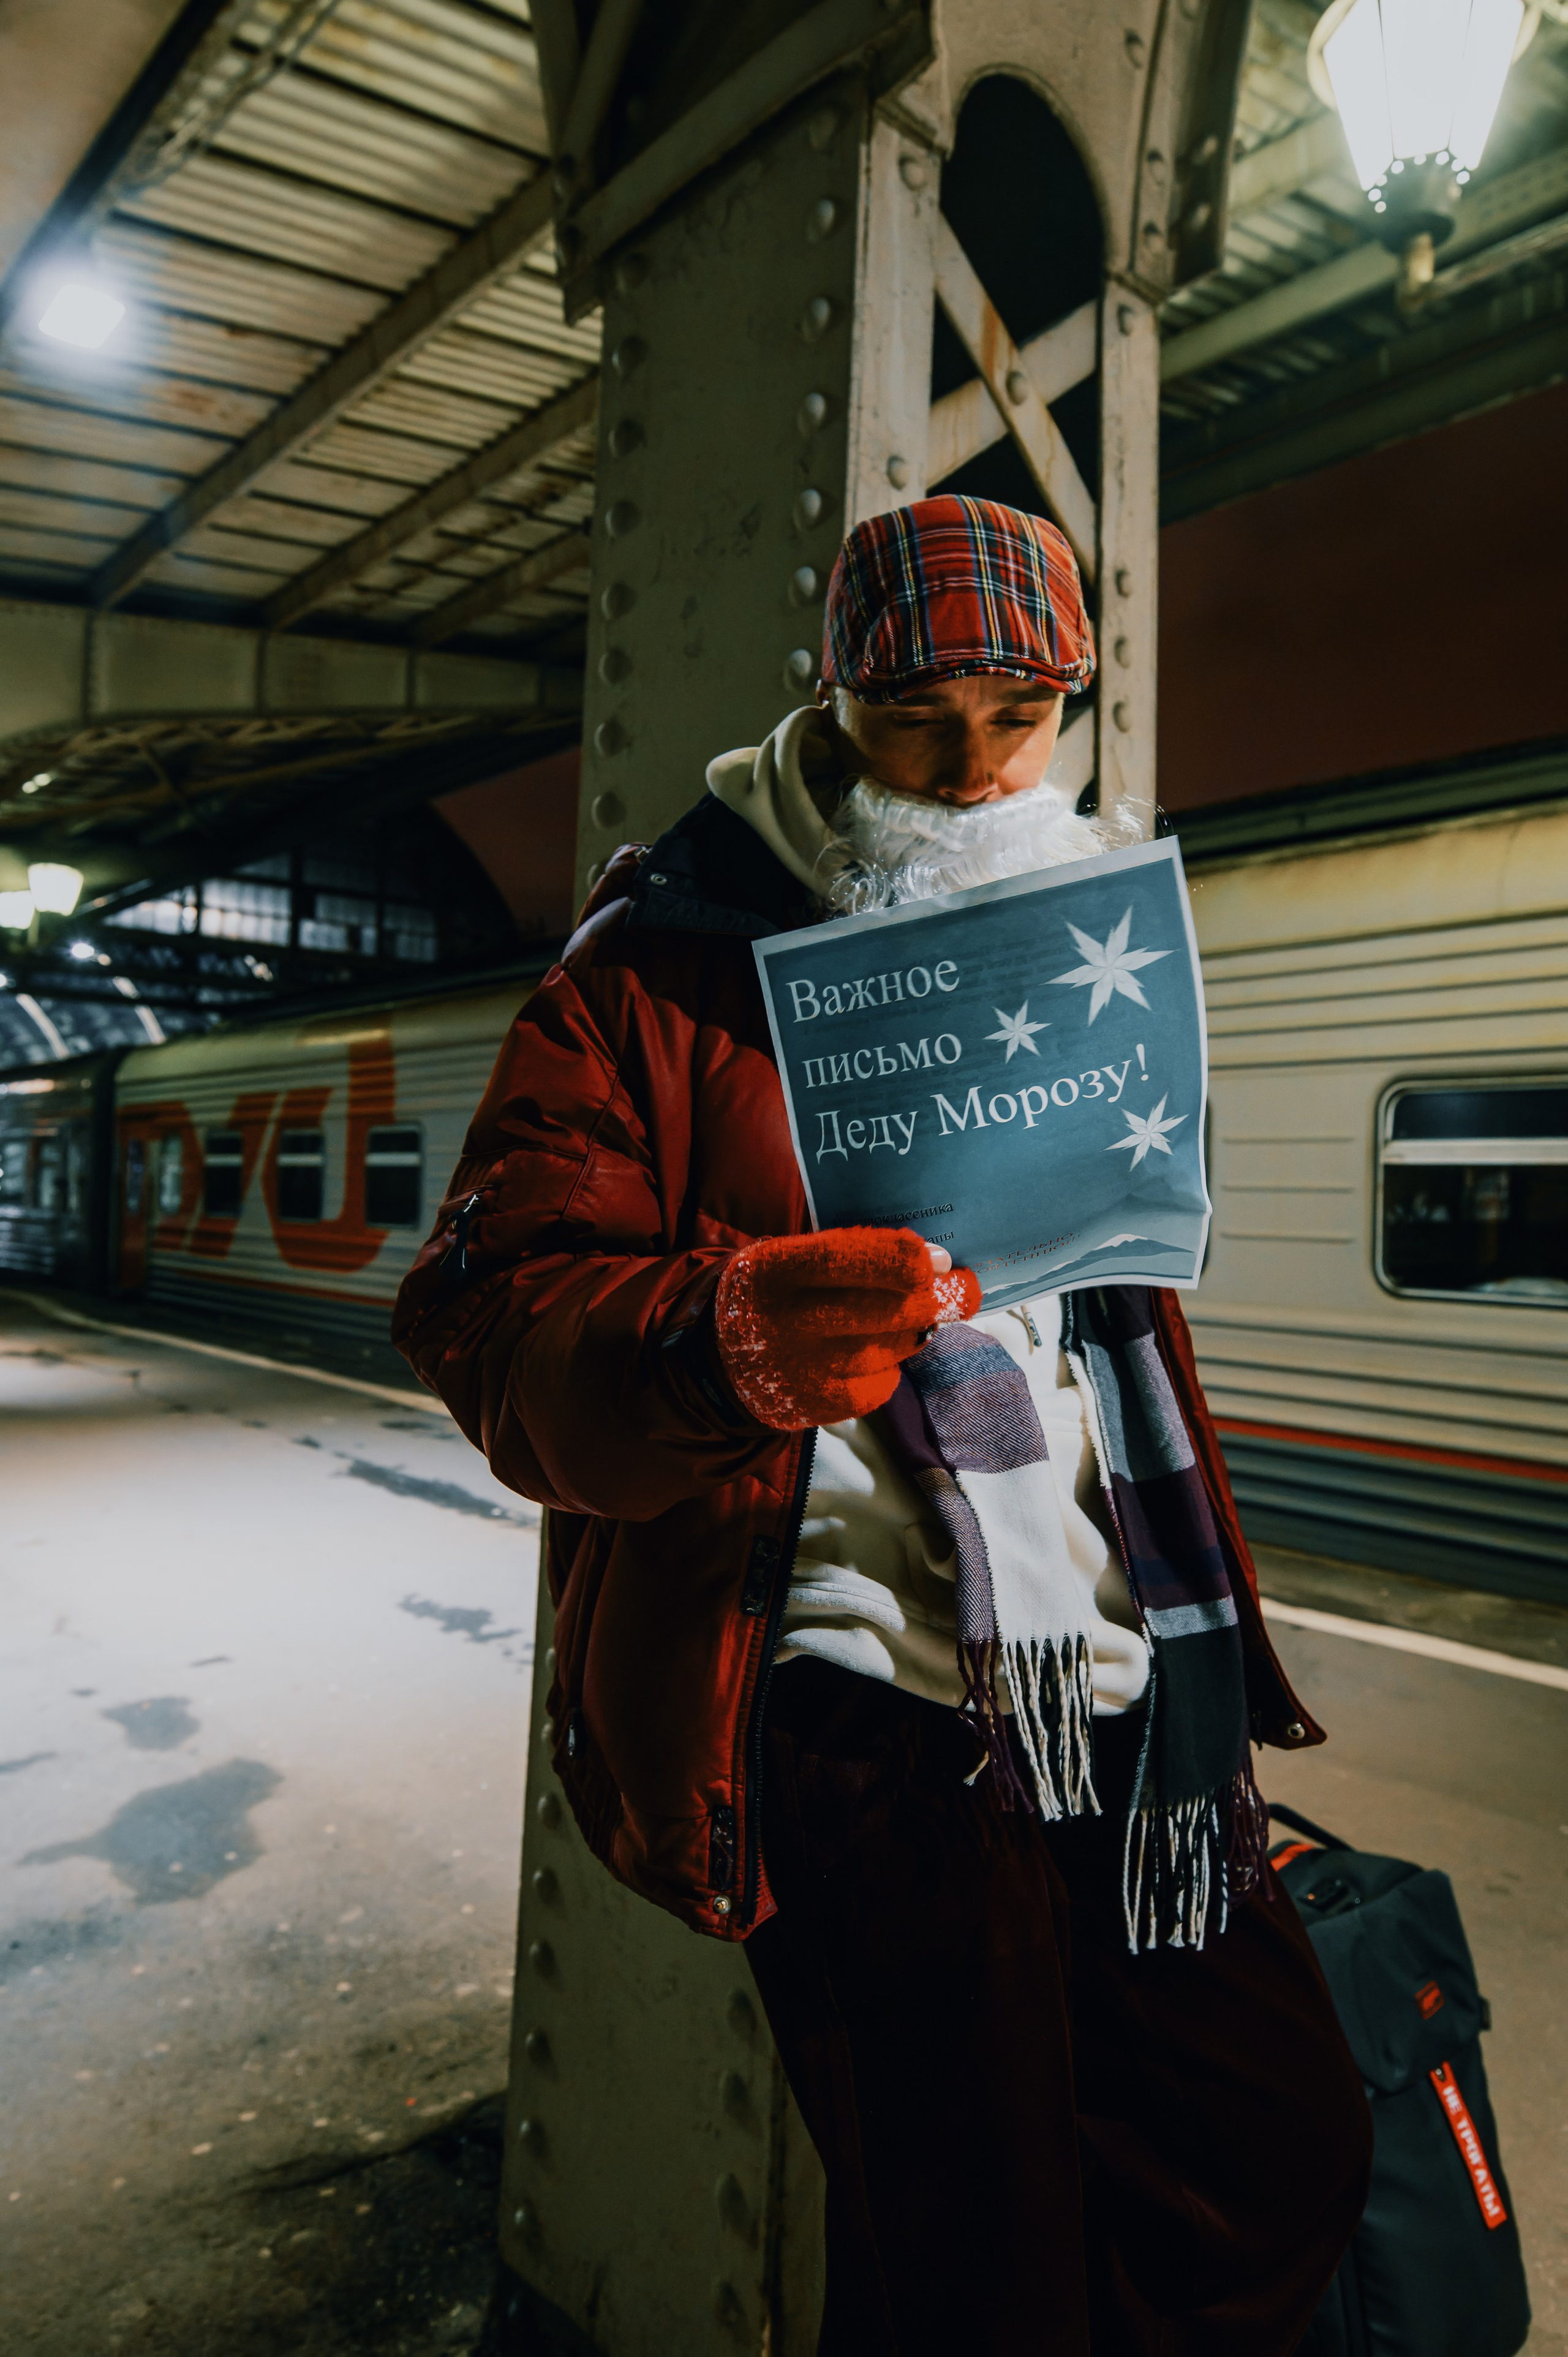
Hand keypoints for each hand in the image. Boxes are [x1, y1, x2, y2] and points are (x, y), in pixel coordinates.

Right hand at [714, 1226, 979, 1430]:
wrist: (716, 1359)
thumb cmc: (776, 1294)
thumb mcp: (792, 1258)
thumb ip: (851, 1255)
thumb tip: (933, 1262)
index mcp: (780, 1269)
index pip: (850, 1258)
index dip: (904, 1259)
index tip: (940, 1259)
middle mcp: (790, 1320)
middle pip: (886, 1311)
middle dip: (934, 1300)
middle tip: (962, 1289)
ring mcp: (804, 1368)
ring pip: (892, 1349)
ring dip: (915, 1332)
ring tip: (914, 1320)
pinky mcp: (816, 1405)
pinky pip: (881, 1384)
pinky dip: (889, 1368)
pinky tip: (875, 1356)